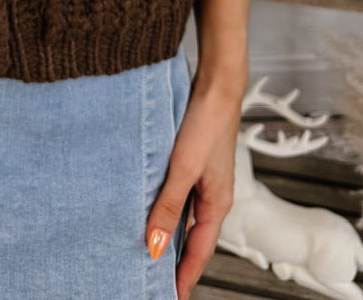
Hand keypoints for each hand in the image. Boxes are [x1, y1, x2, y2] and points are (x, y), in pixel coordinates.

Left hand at [144, 71, 243, 299]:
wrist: (216, 85)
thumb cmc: (208, 122)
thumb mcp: (184, 168)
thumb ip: (168, 206)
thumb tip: (155, 244)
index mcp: (217, 203)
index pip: (198, 253)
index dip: (183, 276)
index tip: (169, 295)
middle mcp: (212, 196)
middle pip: (192, 238)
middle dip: (175, 259)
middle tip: (151, 276)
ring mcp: (203, 180)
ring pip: (184, 216)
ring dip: (168, 231)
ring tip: (145, 247)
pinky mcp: (193, 163)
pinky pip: (178, 195)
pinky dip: (165, 206)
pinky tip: (148, 205)